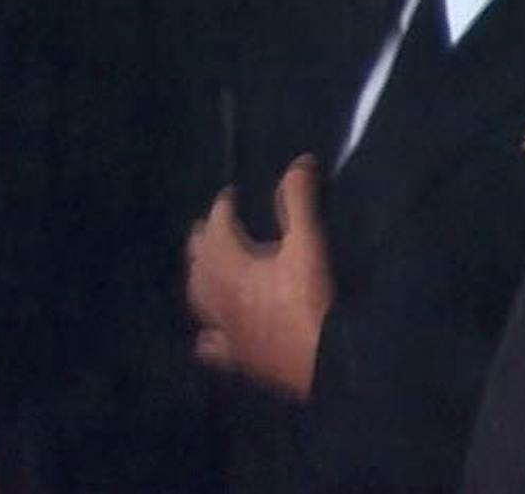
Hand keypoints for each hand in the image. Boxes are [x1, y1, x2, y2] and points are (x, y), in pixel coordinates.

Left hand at [185, 154, 333, 399]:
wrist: (325, 362)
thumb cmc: (313, 299)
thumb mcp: (308, 244)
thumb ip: (299, 201)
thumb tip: (299, 163)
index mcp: (229, 262)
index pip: (217, 224)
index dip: (223, 206)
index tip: (233, 195)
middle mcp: (216, 295)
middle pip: (199, 259)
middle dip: (205, 239)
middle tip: (215, 226)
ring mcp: (223, 329)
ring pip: (199, 299)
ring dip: (201, 279)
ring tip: (206, 269)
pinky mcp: (236, 358)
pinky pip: (212, 346)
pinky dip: (208, 335)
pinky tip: (209, 336)